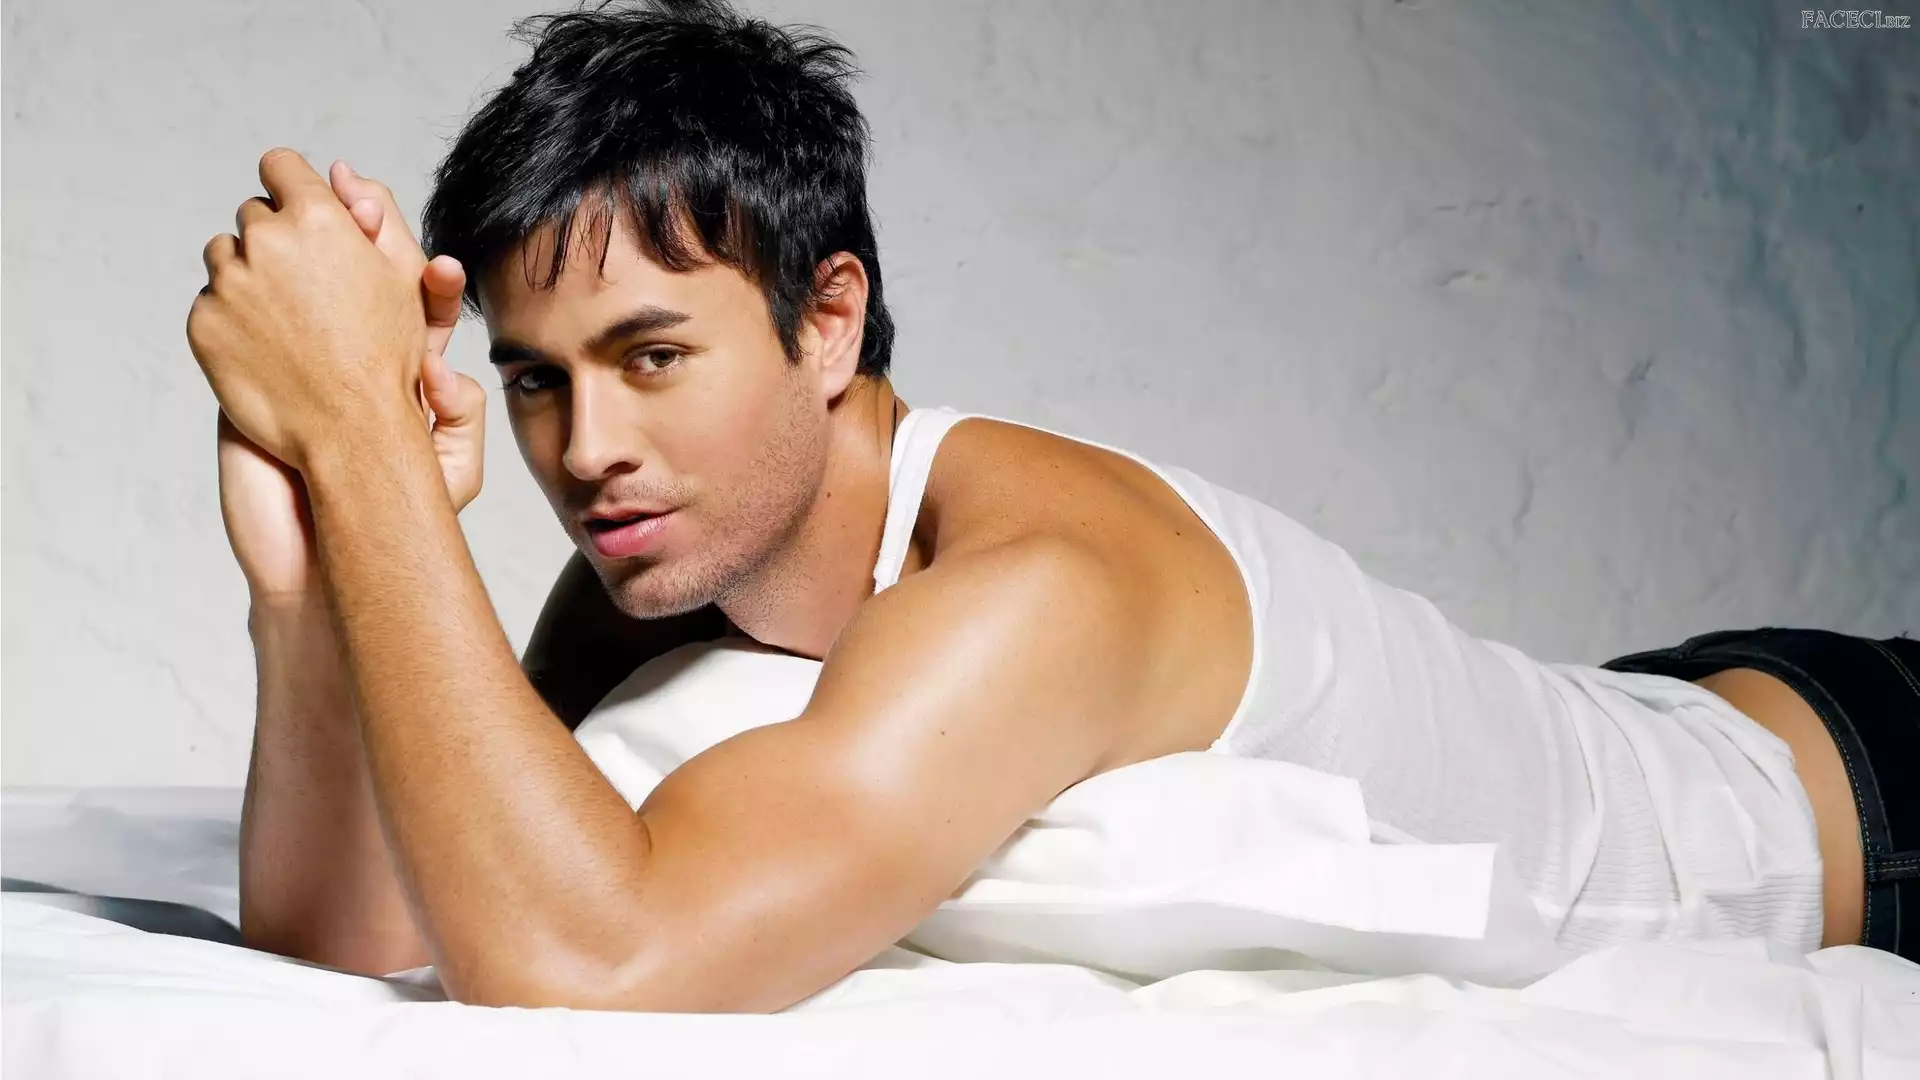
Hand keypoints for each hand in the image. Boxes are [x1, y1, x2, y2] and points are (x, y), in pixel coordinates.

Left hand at [189, 148, 424, 473]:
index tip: (301, 215)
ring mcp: (228, 282)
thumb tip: (335, 172)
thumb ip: (372, 214)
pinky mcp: (202, 322)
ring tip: (286, 319)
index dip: (293, 188)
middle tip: (306, 287)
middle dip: (276, 241)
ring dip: (248, 276)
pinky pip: (210, 302)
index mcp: (317, 218)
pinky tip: (267, 346)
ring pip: (224, 255)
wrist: (353, 430)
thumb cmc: (387, 355)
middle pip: (253, 215)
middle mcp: (266, 241)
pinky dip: (232, 318)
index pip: (280, 166)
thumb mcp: (401, 276)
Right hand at [216, 155, 488, 602]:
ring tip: (330, 219)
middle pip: (359, 277)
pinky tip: (267, 270)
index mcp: (408, 374)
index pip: (421, 308)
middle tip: (363, 203)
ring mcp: (299, 364)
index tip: (440, 263)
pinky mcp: (250, 380)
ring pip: (305, 288)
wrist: (323, 565)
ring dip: (311, 249)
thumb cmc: (392, 522)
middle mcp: (355, 360)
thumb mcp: (450, 474)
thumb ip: (459, 424)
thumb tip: (445, 375)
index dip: (428, 277)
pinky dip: (260, 294)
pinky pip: (253, 325)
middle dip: (366, 235)